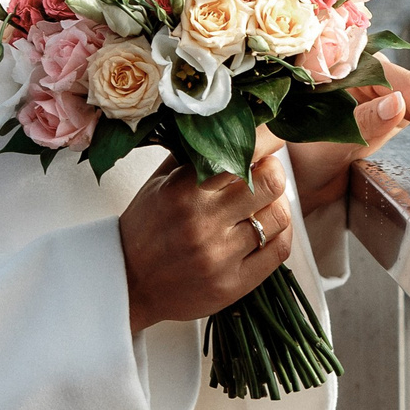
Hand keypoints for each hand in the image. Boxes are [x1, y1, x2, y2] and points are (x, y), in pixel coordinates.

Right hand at [118, 149, 293, 333]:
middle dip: (275, 169)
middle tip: (267, 170)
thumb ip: (194, 154)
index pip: (242, 152)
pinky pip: (278, 250)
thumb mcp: (160, 182)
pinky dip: (281, 232)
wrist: (127, 283)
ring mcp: (220, 256)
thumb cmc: (145, 228)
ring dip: (278, 202)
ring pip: (279, 215)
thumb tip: (231, 126)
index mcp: (183, 190)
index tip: (273, 136)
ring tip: (264, 201)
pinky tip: (269, 225)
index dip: (267, 139)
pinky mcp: (233, 284)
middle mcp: (203, 222)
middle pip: (271, 182)